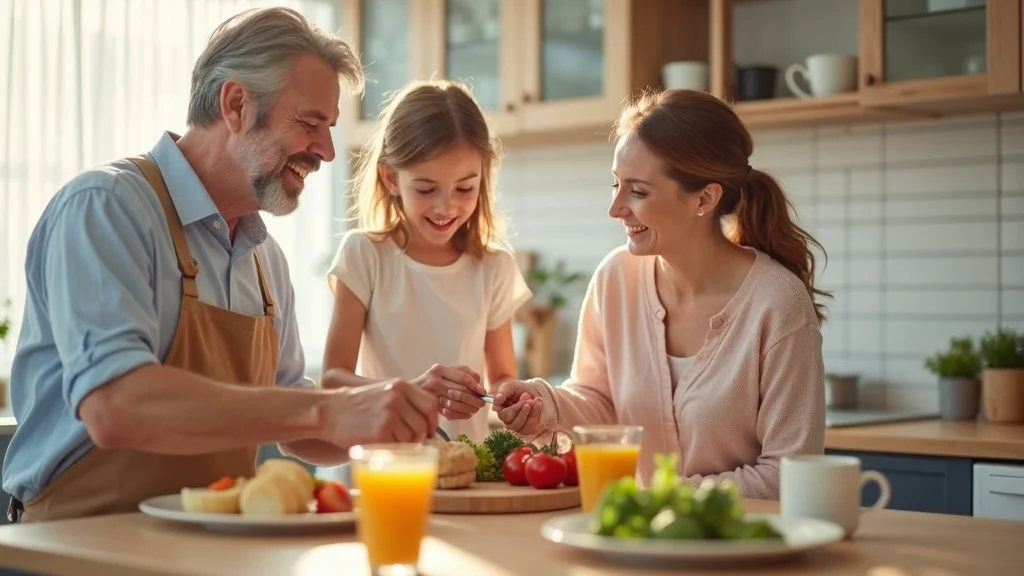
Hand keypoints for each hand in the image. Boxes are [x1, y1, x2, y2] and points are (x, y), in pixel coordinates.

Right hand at [324, 379, 439, 444]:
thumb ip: (406, 403)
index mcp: (400, 386)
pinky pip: (399, 446)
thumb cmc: (357, 406)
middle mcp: (397, 398)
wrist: (328, 411)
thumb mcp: (384, 392)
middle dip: (420, 437)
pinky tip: (381, 445)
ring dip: (406, 445)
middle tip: (410, 443)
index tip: (429, 431)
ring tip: (390, 442)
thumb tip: (428, 426)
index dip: (433, 421)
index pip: (431, 405)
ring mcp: (389, 414)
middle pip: (424, 424)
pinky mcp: (380, 432)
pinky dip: (393, 449)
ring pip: (413, 437)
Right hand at [411, 364, 487, 419]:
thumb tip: (479, 387)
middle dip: (475, 399)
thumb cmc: (431, 383)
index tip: (483, 392)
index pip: (464, 377)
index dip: (476, 386)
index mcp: (440, 369)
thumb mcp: (445, 372)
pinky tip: (464, 415)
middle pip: (462, 391)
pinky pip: (450, 413)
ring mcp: (431, 395)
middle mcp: (434, 380)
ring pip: (457, 404)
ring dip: (469, 408)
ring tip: (474, 410)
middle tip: (481, 404)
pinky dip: (460, 415)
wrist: (408, 394)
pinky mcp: (429, 408)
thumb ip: (462, 374)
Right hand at [494, 380, 543, 435]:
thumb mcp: (511, 386)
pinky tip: (537, 404)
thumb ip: (503, 391)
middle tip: (526, 395)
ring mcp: (516, 425)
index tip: (509, 397)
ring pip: (518, 424)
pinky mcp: (526, 429)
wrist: (535, 392)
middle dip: (519, 407)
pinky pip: (529, 427)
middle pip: (508, 418)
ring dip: (527, 411)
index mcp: (500, 408)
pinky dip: (534, 414)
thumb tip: (498, 398)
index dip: (505, 405)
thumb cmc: (520, 389)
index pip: (499, 411)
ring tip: (532, 400)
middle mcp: (506, 419)